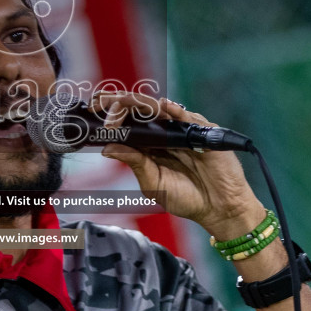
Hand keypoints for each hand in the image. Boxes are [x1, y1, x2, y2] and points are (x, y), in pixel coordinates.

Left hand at [94, 94, 264, 237]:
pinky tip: (163, 107)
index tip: (92, 111)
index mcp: (150, 144)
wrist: (218, 209)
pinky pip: (188, 117)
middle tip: (99, 102)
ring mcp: (184, 130)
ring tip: (119, 102)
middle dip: (118, 102)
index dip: (111, 114)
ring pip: (159, 109)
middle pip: (140, 110)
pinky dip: (175, 111)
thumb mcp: (153, 183)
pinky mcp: (204, 132)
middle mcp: (165, 133)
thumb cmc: (187, 197)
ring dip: (138, 103)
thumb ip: (134, 163)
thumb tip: (107, 148)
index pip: (128, 122)